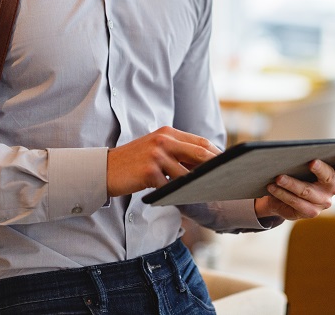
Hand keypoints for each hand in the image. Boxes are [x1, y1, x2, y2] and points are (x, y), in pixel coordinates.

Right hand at [107, 126, 221, 196]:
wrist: (105, 169)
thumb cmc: (133, 162)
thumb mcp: (155, 148)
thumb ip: (177, 151)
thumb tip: (204, 164)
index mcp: (167, 132)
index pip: (200, 142)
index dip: (217, 155)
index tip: (229, 166)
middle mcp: (163, 140)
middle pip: (199, 154)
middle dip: (216, 168)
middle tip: (229, 180)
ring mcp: (156, 155)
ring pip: (187, 174)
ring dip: (199, 186)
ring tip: (211, 195)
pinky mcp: (149, 172)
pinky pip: (171, 187)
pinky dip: (180, 195)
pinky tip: (187, 201)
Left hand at [253, 152, 334, 220]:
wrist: (283, 196)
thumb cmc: (296, 172)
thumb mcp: (301, 162)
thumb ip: (303, 155)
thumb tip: (291, 150)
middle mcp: (333, 187)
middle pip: (328, 177)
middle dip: (320, 169)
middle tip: (311, 162)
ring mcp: (324, 201)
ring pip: (307, 191)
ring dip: (291, 183)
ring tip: (278, 177)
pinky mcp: (311, 212)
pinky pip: (296, 203)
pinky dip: (282, 194)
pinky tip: (271, 187)